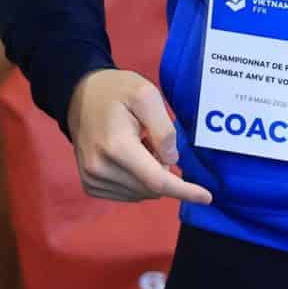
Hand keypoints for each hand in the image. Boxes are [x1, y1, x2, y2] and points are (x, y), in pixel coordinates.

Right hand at [65, 69, 213, 204]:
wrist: (80, 95)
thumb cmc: (117, 91)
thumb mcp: (147, 96)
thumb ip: (164, 130)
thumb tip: (171, 161)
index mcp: (116, 147)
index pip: (157, 180)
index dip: (184, 190)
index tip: (207, 197)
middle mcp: (100, 168)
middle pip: (151, 188)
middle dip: (163, 169)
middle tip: (151, 139)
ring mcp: (92, 178)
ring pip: (140, 194)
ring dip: (149, 175)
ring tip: (138, 145)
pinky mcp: (90, 184)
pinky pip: (126, 194)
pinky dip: (136, 181)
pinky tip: (129, 158)